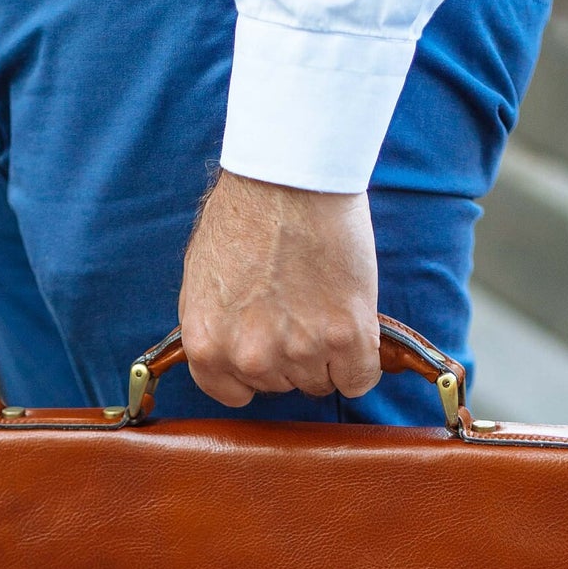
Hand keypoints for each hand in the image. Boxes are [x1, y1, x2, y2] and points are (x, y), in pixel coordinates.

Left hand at [179, 171, 380, 405]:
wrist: (291, 175)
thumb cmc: (247, 212)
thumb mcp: (205, 278)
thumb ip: (219, 326)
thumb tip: (234, 353)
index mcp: (207, 345)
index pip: (234, 393)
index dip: (255, 369)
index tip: (269, 347)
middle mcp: (249, 357)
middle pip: (283, 385)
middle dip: (293, 353)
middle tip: (301, 305)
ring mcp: (298, 350)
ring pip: (322, 382)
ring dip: (329, 353)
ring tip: (324, 301)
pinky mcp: (345, 337)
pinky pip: (359, 378)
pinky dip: (362, 361)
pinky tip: (355, 328)